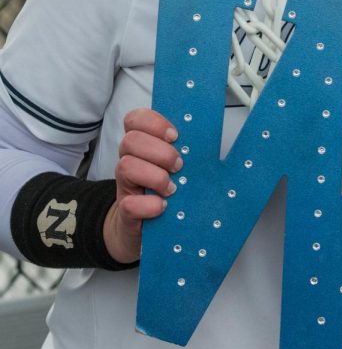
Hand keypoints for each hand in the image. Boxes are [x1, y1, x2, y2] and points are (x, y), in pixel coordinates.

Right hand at [103, 108, 179, 263]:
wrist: (144, 229)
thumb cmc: (163, 190)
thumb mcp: (173, 167)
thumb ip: (183, 151)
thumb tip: (210, 142)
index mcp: (141, 145)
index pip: (135, 119)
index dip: (153, 123)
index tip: (175, 135)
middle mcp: (129, 161)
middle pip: (131, 140)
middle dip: (160, 151)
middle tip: (179, 166)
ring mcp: (124, 186)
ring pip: (125, 166)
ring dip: (155, 176)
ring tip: (172, 188)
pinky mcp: (125, 212)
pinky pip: (129, 204)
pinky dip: (149, 205)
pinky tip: (163, 206)